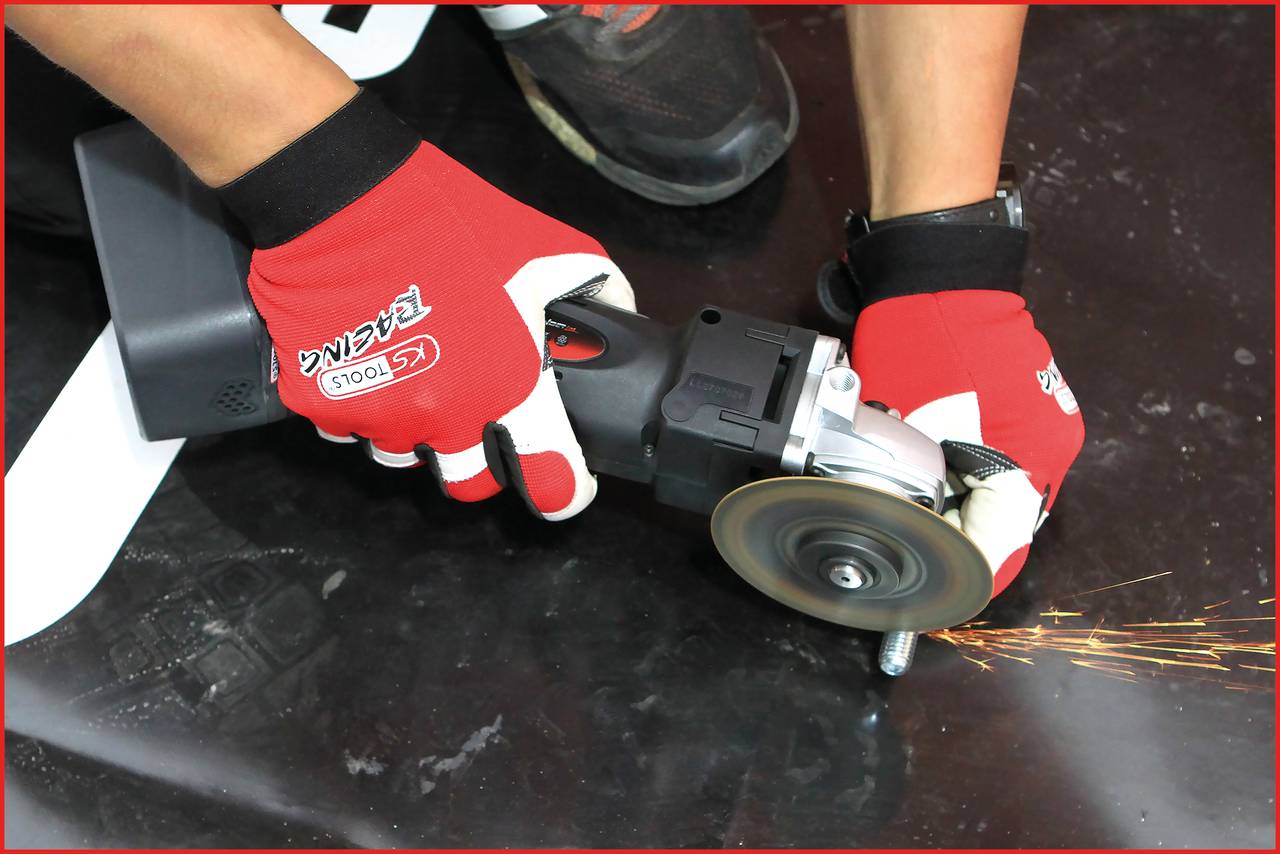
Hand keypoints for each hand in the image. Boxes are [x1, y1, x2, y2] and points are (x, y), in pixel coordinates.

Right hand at [228, 92, 633, 519]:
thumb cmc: (441, 220)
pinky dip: (361, 403)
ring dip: (417, 427)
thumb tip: (618, 314)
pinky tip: (371, 356)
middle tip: (478, 409)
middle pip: (469, 482)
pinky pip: (348, 427)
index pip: (550, 485)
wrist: (338, 198)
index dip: (564, 490)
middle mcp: (442, 416)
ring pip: (405, 455)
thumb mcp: (543, 247)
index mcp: (506, 387)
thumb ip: (594, 286)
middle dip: (480, 456)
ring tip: (418, 367)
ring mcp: (376, 415)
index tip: (565, 483)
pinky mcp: (318, 404)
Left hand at [852, 291, 1084, 594]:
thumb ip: (908, 497)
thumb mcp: (901, 435)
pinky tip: (928, 466)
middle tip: (908, 547)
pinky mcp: (1029, 403)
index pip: (999, 553)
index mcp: (1029, 463)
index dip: (958, 580)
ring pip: (1000, 494)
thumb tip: (896, 540)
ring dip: (958, 507)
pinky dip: (965, 474)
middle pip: (1003, 527)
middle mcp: (1049, 447)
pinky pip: (999, 458)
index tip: (924, 596)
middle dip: (955, 541)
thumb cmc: (921, 341)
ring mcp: (1044, 422)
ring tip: (912, 505)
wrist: (936, 271)